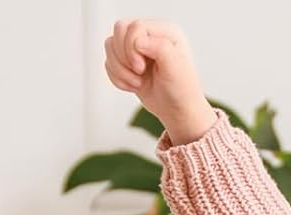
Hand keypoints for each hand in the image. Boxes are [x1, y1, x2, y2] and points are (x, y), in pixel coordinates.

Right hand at [104, 18, 212, 142]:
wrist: (178, 112)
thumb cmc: (182, 91)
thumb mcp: (176, 69)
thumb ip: (160, 48)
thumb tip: (137, 41)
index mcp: (165, 31)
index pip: (135, 26)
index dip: (131, 47)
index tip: (142, 68)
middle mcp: (150, 35)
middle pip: (119, 29)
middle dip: (124, 56)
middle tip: (140, 73)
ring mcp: (137, 47)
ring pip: (110, 45)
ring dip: (120, 69)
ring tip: (138, 82)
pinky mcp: (127, 61)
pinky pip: (109, 62)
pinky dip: (117, 78)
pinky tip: (134, 86)